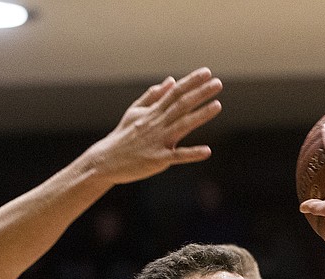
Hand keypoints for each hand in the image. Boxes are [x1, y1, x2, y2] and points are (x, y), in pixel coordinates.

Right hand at [91, 67, 222, 183]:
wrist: (106, 160)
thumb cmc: (123, 136)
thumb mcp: (135, 111)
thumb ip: (153, 96)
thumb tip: (171, 80)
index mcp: (153, 112)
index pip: (175, 92)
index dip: (191, 82)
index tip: (207, 72)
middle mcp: (157, 123)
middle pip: (181, 104)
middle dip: (200, 93)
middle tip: (218, 83)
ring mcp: (158, 141)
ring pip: (182, 125)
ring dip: (201, 115)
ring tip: (218, 106)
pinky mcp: (158, 159)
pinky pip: (178, 156)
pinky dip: (192, 153)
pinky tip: (207, 151)